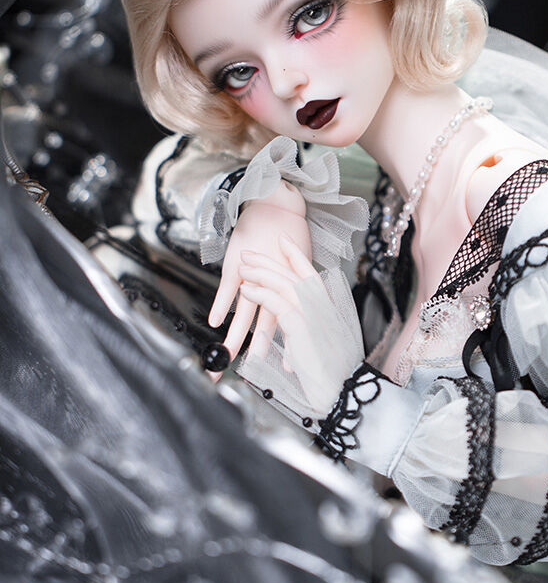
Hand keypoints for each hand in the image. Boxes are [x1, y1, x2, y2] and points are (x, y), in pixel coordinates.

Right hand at [207, 189, 311, 379]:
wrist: (277, 207)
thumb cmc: (288, 236)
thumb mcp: (297, 268)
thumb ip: (293, 292)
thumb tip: (293, 316)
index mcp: (288, 290)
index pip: (287, 326)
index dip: (285, 349)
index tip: (284, 372)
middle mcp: (272, 288)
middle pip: (264, 328)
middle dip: (255, 354)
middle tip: (247, 374)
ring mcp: (253, 278)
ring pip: (245, 314)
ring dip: (235, 337)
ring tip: (227, 357)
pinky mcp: (238, 265)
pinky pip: (227, 289)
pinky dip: (221, 305)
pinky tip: (215, 322)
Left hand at [237, 235, 362, 415]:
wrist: (341, 395)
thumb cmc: (329, 376)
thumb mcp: (316, 347)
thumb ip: (304, 330)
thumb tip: (290, 323)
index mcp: (328, 311)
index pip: (311, 275)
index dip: (296, 256)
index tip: (283, 241)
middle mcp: (324, 309)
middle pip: (294, 276)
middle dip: (270, 261)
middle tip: (250, 253)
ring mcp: (315, 318)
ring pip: (285, 285)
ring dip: (261, 273)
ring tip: (242, 268)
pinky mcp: (304, 329)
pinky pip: (278, 304)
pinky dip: (260, 293)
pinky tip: (246, 289)